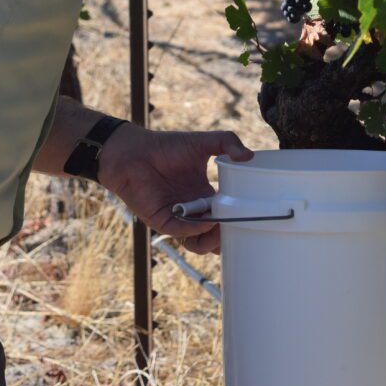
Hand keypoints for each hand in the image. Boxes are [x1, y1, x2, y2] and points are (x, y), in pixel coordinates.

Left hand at [98, 125, 252, 254]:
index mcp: (204, 194)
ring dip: (212, 240)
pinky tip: (205, 219)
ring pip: (198, 243)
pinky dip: (195, 230)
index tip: (251, 215)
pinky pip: (182, 233)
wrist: (133, 152)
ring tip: (222, 226)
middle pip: (215, 236)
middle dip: (227, 236)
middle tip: (239, 224)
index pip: (225, 216)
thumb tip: (249, 156)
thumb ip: (228, 142)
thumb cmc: (166, 146)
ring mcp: (178, 218)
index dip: (237, 219)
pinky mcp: (162, 221)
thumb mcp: (203, 142)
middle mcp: (193, 210)